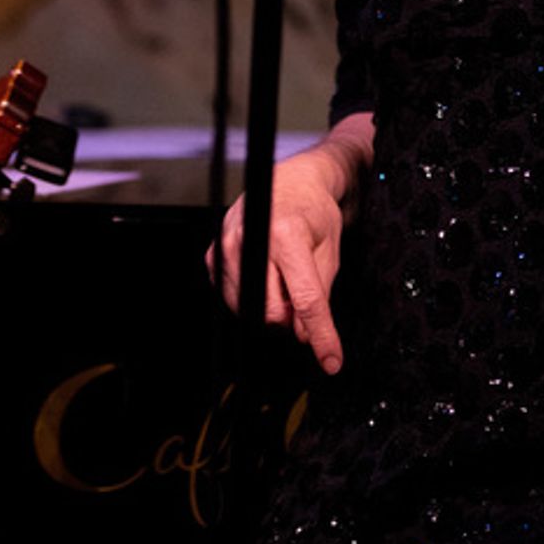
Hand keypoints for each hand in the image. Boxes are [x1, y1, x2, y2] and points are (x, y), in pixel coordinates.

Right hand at [208, 116, 372, 372]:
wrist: (290, 183)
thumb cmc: (314, 212)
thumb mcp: (331, 250)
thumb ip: (319, 295)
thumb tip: (304, 336)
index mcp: (287, 234)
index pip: (305, 300)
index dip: (321, 336)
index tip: (331, 361)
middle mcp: (250, 239)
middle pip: (271, 313)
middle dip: (292, 320)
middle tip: (304, 301)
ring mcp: (226, 246)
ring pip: (249, 311)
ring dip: (271, 310)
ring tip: (285, 281)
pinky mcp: (212, 255)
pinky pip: (232, 298)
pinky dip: (252, 299)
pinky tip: (265, 277)